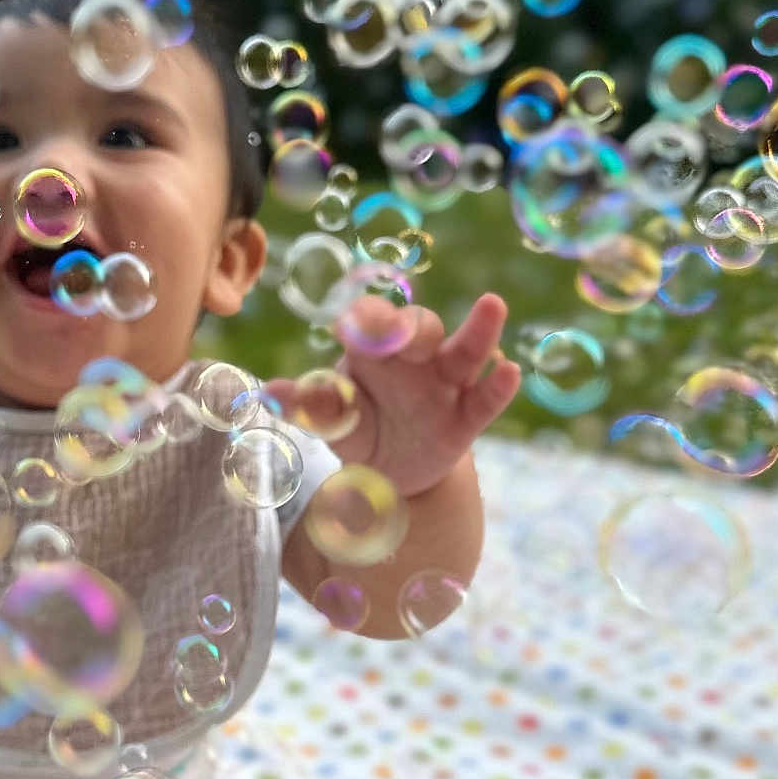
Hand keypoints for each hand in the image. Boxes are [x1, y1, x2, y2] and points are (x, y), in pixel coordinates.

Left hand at [266, 292, 521, 497]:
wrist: (393, 474)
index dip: (365, 318)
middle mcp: (413, 356)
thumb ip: (311, 405)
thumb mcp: (334, 421)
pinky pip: (486, 398)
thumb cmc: (359, 429)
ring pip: (464, 350)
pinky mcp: (469, 414)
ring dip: (479, 330)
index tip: (354, 322)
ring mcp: (446, 382)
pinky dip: (498, 385)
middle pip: (419, 328)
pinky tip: (509, 370)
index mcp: (373, 349)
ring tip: (492, 305)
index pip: (370, 322)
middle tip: (402, 331)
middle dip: (412, 327)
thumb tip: (268, 393)